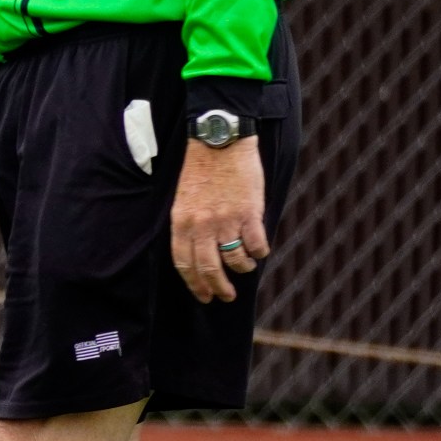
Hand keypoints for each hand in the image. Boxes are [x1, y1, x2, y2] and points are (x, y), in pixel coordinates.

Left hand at [170, 136, 267, 302]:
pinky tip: (259, 250)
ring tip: (245, 267)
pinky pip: (257, 245)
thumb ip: (188, 227)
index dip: (195, 284)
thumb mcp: (183, 201)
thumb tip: (198, 254)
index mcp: (181, 223)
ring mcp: (225, 221)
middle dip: (219, 288)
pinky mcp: (249, 213)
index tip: (204, 296)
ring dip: (242, 268)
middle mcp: (201, 226)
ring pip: (236, 260)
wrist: (219, 144)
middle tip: (227, 296)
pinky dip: (259, 252)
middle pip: (209, 269)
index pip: (185, 264)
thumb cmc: (201, 172)